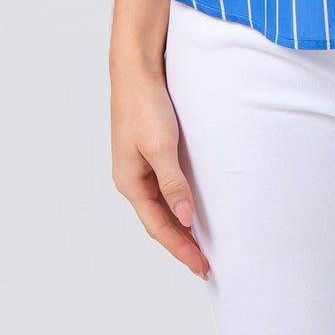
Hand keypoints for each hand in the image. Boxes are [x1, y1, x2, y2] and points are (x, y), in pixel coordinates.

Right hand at [111, 56, 209, 280]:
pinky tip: (191, 206)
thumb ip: (173, 183)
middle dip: (180, 243)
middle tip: (205, 263)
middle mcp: (132, 178)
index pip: (158, 226)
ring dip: (179, 224)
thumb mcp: (161, 145)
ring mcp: (139, 165)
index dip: (180, 248)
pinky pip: (165, 186)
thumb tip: (184, 219)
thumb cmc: (144, 103)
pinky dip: (178, 202)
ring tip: (200, 243)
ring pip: (161, 204)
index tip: (201, 266)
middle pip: (158, 220)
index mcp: (129, 182)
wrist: (137, 68)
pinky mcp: (149, 151)